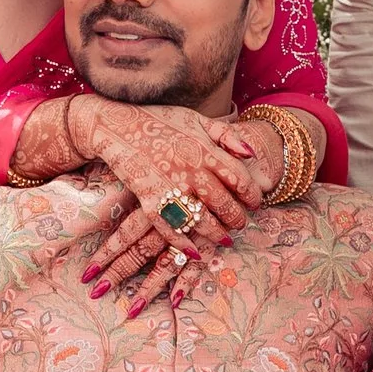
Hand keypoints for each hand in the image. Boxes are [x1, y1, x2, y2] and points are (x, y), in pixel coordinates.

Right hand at [75, 102, 274, 309]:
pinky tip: (195, 252)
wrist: (118, 125)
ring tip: (225, 238)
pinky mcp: (150, 201)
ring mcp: (170, 187)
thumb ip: (226, 135)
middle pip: (224, 204)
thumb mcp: (197, 119)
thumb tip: (251, 154)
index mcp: (206, 150)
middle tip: (241, 223)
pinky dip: (183, 244)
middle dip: (237, 218)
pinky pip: (170, 228)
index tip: (255, 202)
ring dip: (216, 233)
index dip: (252, 195)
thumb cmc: (161, 121)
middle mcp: (191, 171)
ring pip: (201, 220)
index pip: (240, 180)